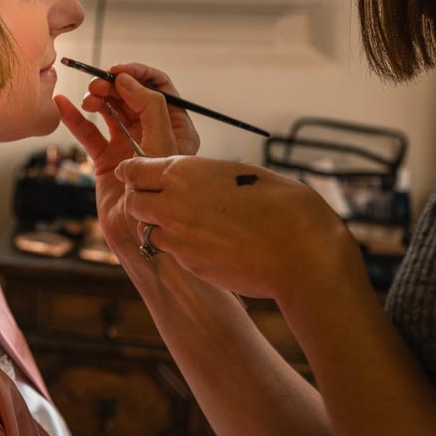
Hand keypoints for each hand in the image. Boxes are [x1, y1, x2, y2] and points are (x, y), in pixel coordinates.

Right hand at [55, 63, 198, 256]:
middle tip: (97, 85)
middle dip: (113, 86)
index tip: (117, 73)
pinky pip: (89, 132)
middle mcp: (151, 133)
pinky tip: (62, 105)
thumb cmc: (160, 196)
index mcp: (174, 127)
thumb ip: (149, 109)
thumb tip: (126, 80)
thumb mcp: (162, 146)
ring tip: (86, 99)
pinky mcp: (106, 159)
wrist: (138, 236)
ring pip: (109, 110)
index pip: (159, 88)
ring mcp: (127, 145)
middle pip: (130, 96)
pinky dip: (75, 118)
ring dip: (96, 99)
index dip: (138, 75)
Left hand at [115, 156, 356, 300]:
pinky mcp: (192, 265)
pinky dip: (182, 247)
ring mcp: (180, 240)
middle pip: (134, 203)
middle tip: (159, 198)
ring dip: (160, 227)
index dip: (132, 170)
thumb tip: (193, 181)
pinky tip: (210, 243)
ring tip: (189, 223)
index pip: (134, 170)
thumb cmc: (283, 205)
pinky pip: (175, 253)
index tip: (132, 172)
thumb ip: (206, 176)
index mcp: (182, 174)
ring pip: (149, 232)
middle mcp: (172, 206)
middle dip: (141, 200)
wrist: (304, 254)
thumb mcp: (241, 174)